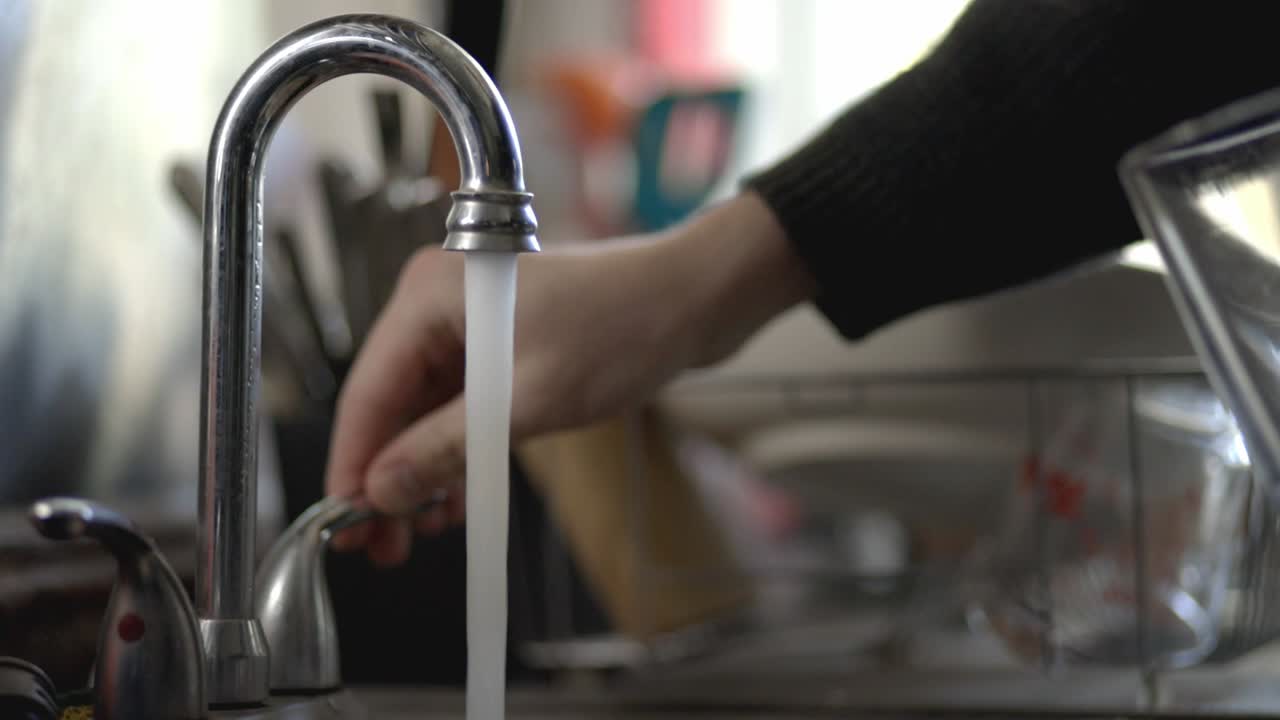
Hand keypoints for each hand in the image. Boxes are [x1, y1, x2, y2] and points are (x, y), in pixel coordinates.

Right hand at [325, 192, 812, 563]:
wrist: (692, 298)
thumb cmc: (622, 329)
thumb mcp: (528, 401)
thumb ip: (447, 447)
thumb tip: (383, 490)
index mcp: (430, 297)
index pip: (367, 392)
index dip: (352, 464)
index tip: (343, 524)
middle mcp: (439, 303)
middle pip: (389, 403)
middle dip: (384, 476)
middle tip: (377, 546)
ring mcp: (468, 323)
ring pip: (420, 410)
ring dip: (419, 471)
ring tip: (417, 533)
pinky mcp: (498, 343)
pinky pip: (457, 404)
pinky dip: (453, 451)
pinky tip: (454, 499)